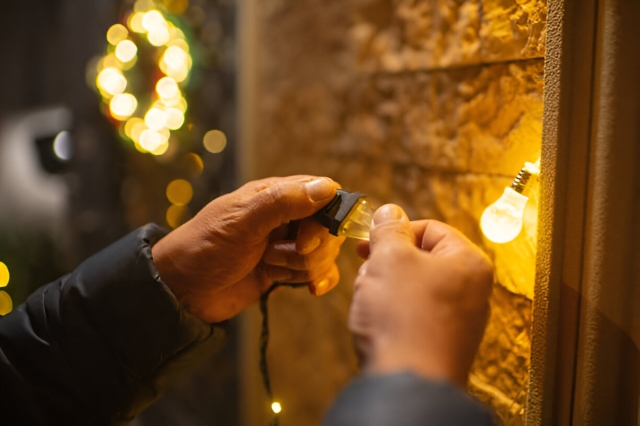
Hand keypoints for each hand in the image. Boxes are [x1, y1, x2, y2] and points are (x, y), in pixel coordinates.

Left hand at [152, 176, 344, 322]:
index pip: (324, 194)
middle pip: (327, 228)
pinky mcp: (284, 270)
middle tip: (276, 254)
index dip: (326, 218)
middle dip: (311, 248)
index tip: (305, 239)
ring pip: (323, 253)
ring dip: (303, 266)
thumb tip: (327, 188)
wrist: (183, 291)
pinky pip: (317, 272)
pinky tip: (311, 289)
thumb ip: (284, 202)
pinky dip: (318, 279)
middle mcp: (285, 217)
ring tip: (270, 267)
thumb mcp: (243, 222)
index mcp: (275, 195)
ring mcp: (286, 244)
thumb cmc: (206, 248)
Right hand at [350, 204, 492, 386]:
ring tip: (372, 304)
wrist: (407, 385)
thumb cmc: (403, 318)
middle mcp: (472, 290)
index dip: (395, 231)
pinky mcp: (442, 342)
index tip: (367, 241)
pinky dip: (393, 314)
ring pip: (413, 288)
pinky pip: (414, 315)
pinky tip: (379, 325)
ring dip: (386, 289)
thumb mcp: (390, 258)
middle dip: (388, 264)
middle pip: (421, 259)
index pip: (430, 228)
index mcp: (468, 262)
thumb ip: (389, 229)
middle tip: (368, 274)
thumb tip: (389, 212)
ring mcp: (459, 320)